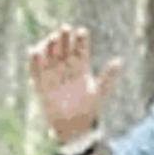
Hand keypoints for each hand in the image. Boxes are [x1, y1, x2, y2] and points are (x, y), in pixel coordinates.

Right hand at [26, 25, 121, 139]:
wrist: (73, 126)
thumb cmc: (89, 109)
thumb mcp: (101, 92)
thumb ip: (108, 77)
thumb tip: (119, 61)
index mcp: (81, 68)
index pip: (80, 50)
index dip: (80, 40)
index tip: (81, 31)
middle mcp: (66, 69)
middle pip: (64, 49)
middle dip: (64, 39)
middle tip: (64, 28)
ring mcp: (53, 75)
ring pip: (50, 56)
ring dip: (50, 47)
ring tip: (52, 38)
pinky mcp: (41, 85)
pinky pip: (36, 71)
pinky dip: (34, 62)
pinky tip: (34, 51)